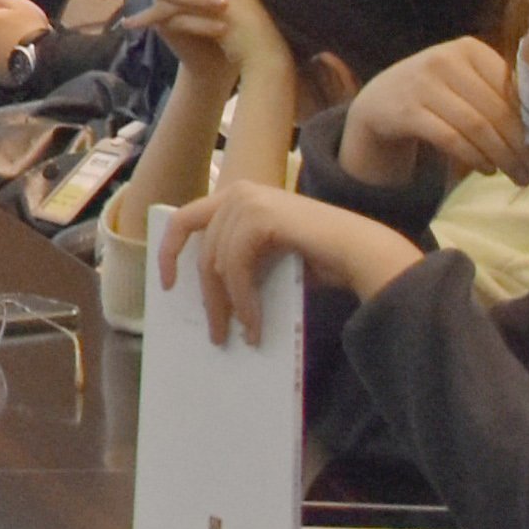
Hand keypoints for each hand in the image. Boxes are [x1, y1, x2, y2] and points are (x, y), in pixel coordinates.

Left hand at [153, 179, 426, 340]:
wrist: (361, 253)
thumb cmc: (320, 258)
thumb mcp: (266, 256)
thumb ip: (237, 259)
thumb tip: (207, 294)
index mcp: (237, 196)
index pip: (186, 220)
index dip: (169, 252)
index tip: (167, 286)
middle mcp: (238, 192)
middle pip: (201, 250)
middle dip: (206, 296)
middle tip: (213, 333)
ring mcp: (249, 200)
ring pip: (216, 264)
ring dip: (227, 305)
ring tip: (239, 336)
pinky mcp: (261, 217)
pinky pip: (235, 268)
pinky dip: (243, 300)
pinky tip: (254, 325)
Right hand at [342, 34, 527, 188]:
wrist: (379, 101)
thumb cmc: (436, 95)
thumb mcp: (465, 83)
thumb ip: (499, 95)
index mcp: (469, 49)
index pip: (512, 88)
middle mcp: (444, 59)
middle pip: (497, 110)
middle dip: (524, 147)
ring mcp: (422, 84)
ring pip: (477, 127)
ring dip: (504, 158)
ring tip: (520, 178)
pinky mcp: (405, 111)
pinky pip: (450, 139)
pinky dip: (474, 158)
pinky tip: (488, 170)